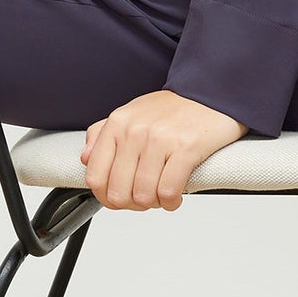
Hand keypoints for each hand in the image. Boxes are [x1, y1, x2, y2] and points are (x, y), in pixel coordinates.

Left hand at [79, 91, 246, 210]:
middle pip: (118, 192)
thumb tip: (85, 159)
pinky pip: (168, 191)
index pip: (95, 177)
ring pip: (143, 195)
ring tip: (162, 196)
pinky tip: (176, 196)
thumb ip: (102, 135)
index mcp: (117, 124)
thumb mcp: (131, 114)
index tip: (119, 199)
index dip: (106, 197)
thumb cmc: (173, 108)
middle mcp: (135, 131)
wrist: (212, 92)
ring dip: (153, 204)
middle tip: (145, 199)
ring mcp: (160, 139)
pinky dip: (171, 202)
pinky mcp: (186, 148)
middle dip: (132, 204)